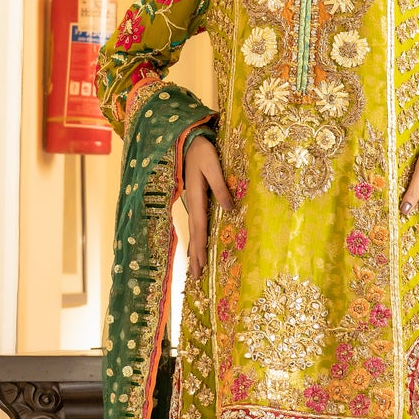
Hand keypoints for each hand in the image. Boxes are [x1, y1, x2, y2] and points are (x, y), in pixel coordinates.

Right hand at [184, 135, 233, 278]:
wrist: (188, 141)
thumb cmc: (202, 151)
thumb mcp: (213, 166)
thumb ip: (220, 187)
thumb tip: (230, 209)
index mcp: (197, 197)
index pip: (199, 227)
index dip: (201, 246)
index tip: (201, 264)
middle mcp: (192, 203)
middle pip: (194, 234)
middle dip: (195, 256)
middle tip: (196, 277)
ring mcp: (192, 202)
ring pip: (193, 231)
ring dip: (194, 250)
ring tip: (195, 269)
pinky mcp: (195, 199)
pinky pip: (195, 224)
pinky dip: (195, 238)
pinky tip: (196, 246)